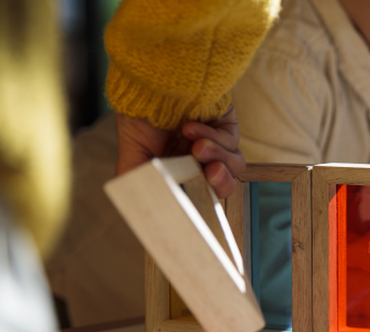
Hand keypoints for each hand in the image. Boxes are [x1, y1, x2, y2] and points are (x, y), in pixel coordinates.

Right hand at [115, 105, 244, 197]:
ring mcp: (216, 144)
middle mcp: (200, 160)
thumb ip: (138, 181)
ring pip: (233, 166)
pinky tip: (192, 127)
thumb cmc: (139, 113)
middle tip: (210, 174)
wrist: (150, 81)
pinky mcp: (227, 127)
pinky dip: (212, 137)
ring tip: (197, 147)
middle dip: (220, 184)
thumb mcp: (132, 152)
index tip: (197, 206)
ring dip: (217, 158)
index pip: (201, 195)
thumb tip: (137, 208)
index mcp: (181, 170)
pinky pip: (230, 142)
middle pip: (223, 185)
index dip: (203, 201)